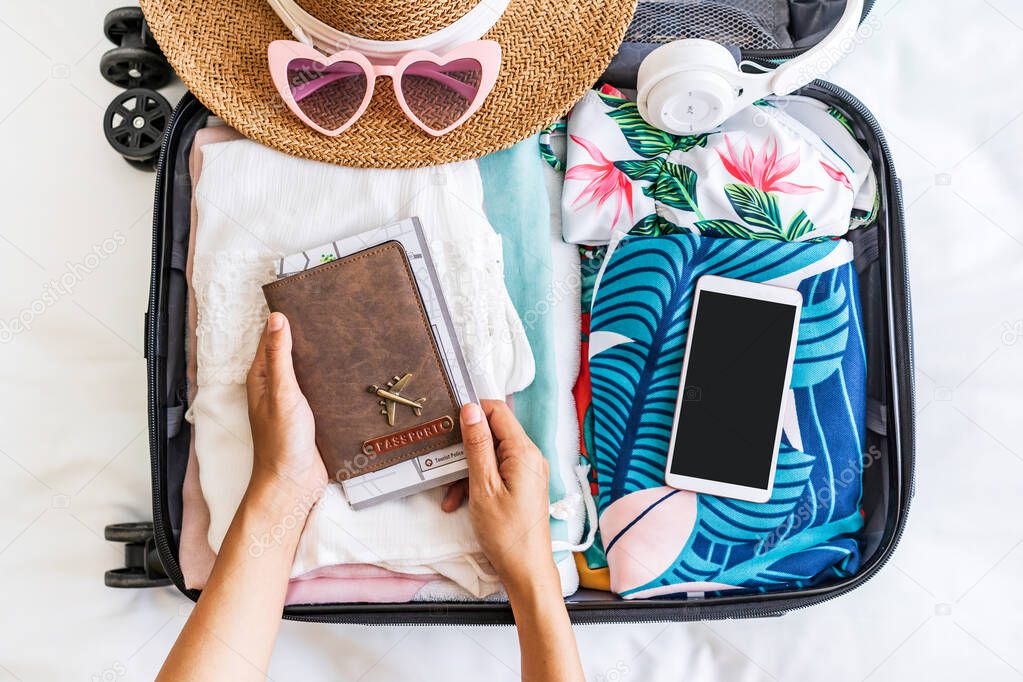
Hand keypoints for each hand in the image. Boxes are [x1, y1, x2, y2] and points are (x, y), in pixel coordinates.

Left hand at [245, 312, 327, 512]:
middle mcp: (276, 388)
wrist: (295, 483)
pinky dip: (332, 380)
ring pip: (309, 372)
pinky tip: (349, 373)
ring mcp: (294, 403)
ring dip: (323, 360)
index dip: (285, 321)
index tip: (304, 300)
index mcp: (262, 379)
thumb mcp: (282, 393)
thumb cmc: (282, 441)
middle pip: (292, 354)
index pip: (271, 340)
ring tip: (346, 339)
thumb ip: (279, 357)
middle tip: (333, 316)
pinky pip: (322, 391)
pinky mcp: (312, 416)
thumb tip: (276, 319)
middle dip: (309, 337)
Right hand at [450, 400, 555, 593]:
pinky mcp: (523, 485)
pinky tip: (461, 502)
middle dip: (466, 448)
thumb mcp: (483, 487)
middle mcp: (531, 457)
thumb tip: (471, 409)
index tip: (449, 423)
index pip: (498, 411)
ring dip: (467, 471)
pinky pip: (497, 472)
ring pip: (491, 455)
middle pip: (493, 433)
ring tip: (452, 496)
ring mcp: (528, 471)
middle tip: (445, 464)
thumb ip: (477, 445)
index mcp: (524, 452)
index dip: (473, 412)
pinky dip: (477, 483)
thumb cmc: (505, 533)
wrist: (526, 570)